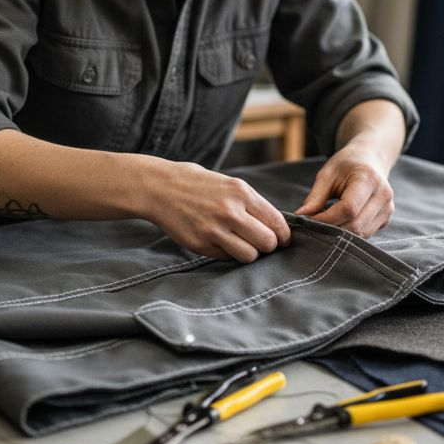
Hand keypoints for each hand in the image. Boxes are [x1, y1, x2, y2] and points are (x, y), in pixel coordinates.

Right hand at [141, 161, 290, 262]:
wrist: (160, 187)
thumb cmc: (199, 185)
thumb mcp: (230, 184)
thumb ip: (252, 204)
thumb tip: (276, 227)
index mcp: (241, 193)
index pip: (276, 222)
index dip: (283, 236)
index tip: (282, 240)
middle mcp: (230, 211)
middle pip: (267, 243)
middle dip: (267, 246)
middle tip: (260, 243)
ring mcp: (214, 229)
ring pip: (249, 255)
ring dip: (248, 253)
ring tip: (240, 244)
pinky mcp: (200, 244)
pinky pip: (226, 258)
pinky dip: (227, 254)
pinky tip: (219, 241)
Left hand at [294, 143, 394, 237]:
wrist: (371, 159)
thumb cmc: (347, 164)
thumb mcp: (327, 174)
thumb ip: (315, 196)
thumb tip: (300, 216)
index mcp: (368, 180)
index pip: (348, 208)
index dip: (326, 219)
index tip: (308, 220)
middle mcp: (383, 196)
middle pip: (356, 225)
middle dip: (331, 230)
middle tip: (313, 227)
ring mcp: (387, 209)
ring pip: (361, 234)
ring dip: (340, 234)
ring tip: (325, 224)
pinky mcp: (386, 219)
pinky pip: (365, 234)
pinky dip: (349, 234)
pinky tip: (339, 224)